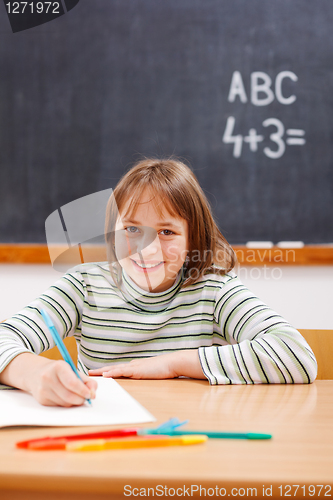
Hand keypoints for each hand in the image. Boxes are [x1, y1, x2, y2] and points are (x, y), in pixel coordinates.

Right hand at [29, 359, 97, 406]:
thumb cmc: (59, 371)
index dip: (83, 391)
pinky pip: (59, 406)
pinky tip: (64, 396)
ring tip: (75, 395)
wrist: (36, 372)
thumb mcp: (73, 370)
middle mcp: (48, 377)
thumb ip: (86, 381)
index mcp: (58, 366)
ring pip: (65, 403)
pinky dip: (66, 403)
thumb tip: (93, 393)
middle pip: (69, 396)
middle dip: (81, 399)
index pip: (72, 383)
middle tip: (86, 398)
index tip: (90, 394)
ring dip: (74, 402)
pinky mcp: (41, 399)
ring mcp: (43, 389)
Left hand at [88, 350, 205, 380]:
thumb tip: (134, 376)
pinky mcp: (137, 370)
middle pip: (111, 368)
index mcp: (133, 367)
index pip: (116, 369)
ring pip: (114, 369)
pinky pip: (122, 372)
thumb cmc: (163, 368)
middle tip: (85, 373)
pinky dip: (113, 373)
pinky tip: (105, 375)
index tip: (94, 373)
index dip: (104, 371)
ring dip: (102, 371)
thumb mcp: (149, 372)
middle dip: (98, 371)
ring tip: (90, 374)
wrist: (172, 363)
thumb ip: (141, 374)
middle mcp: (131, 365)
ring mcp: (133, 367)